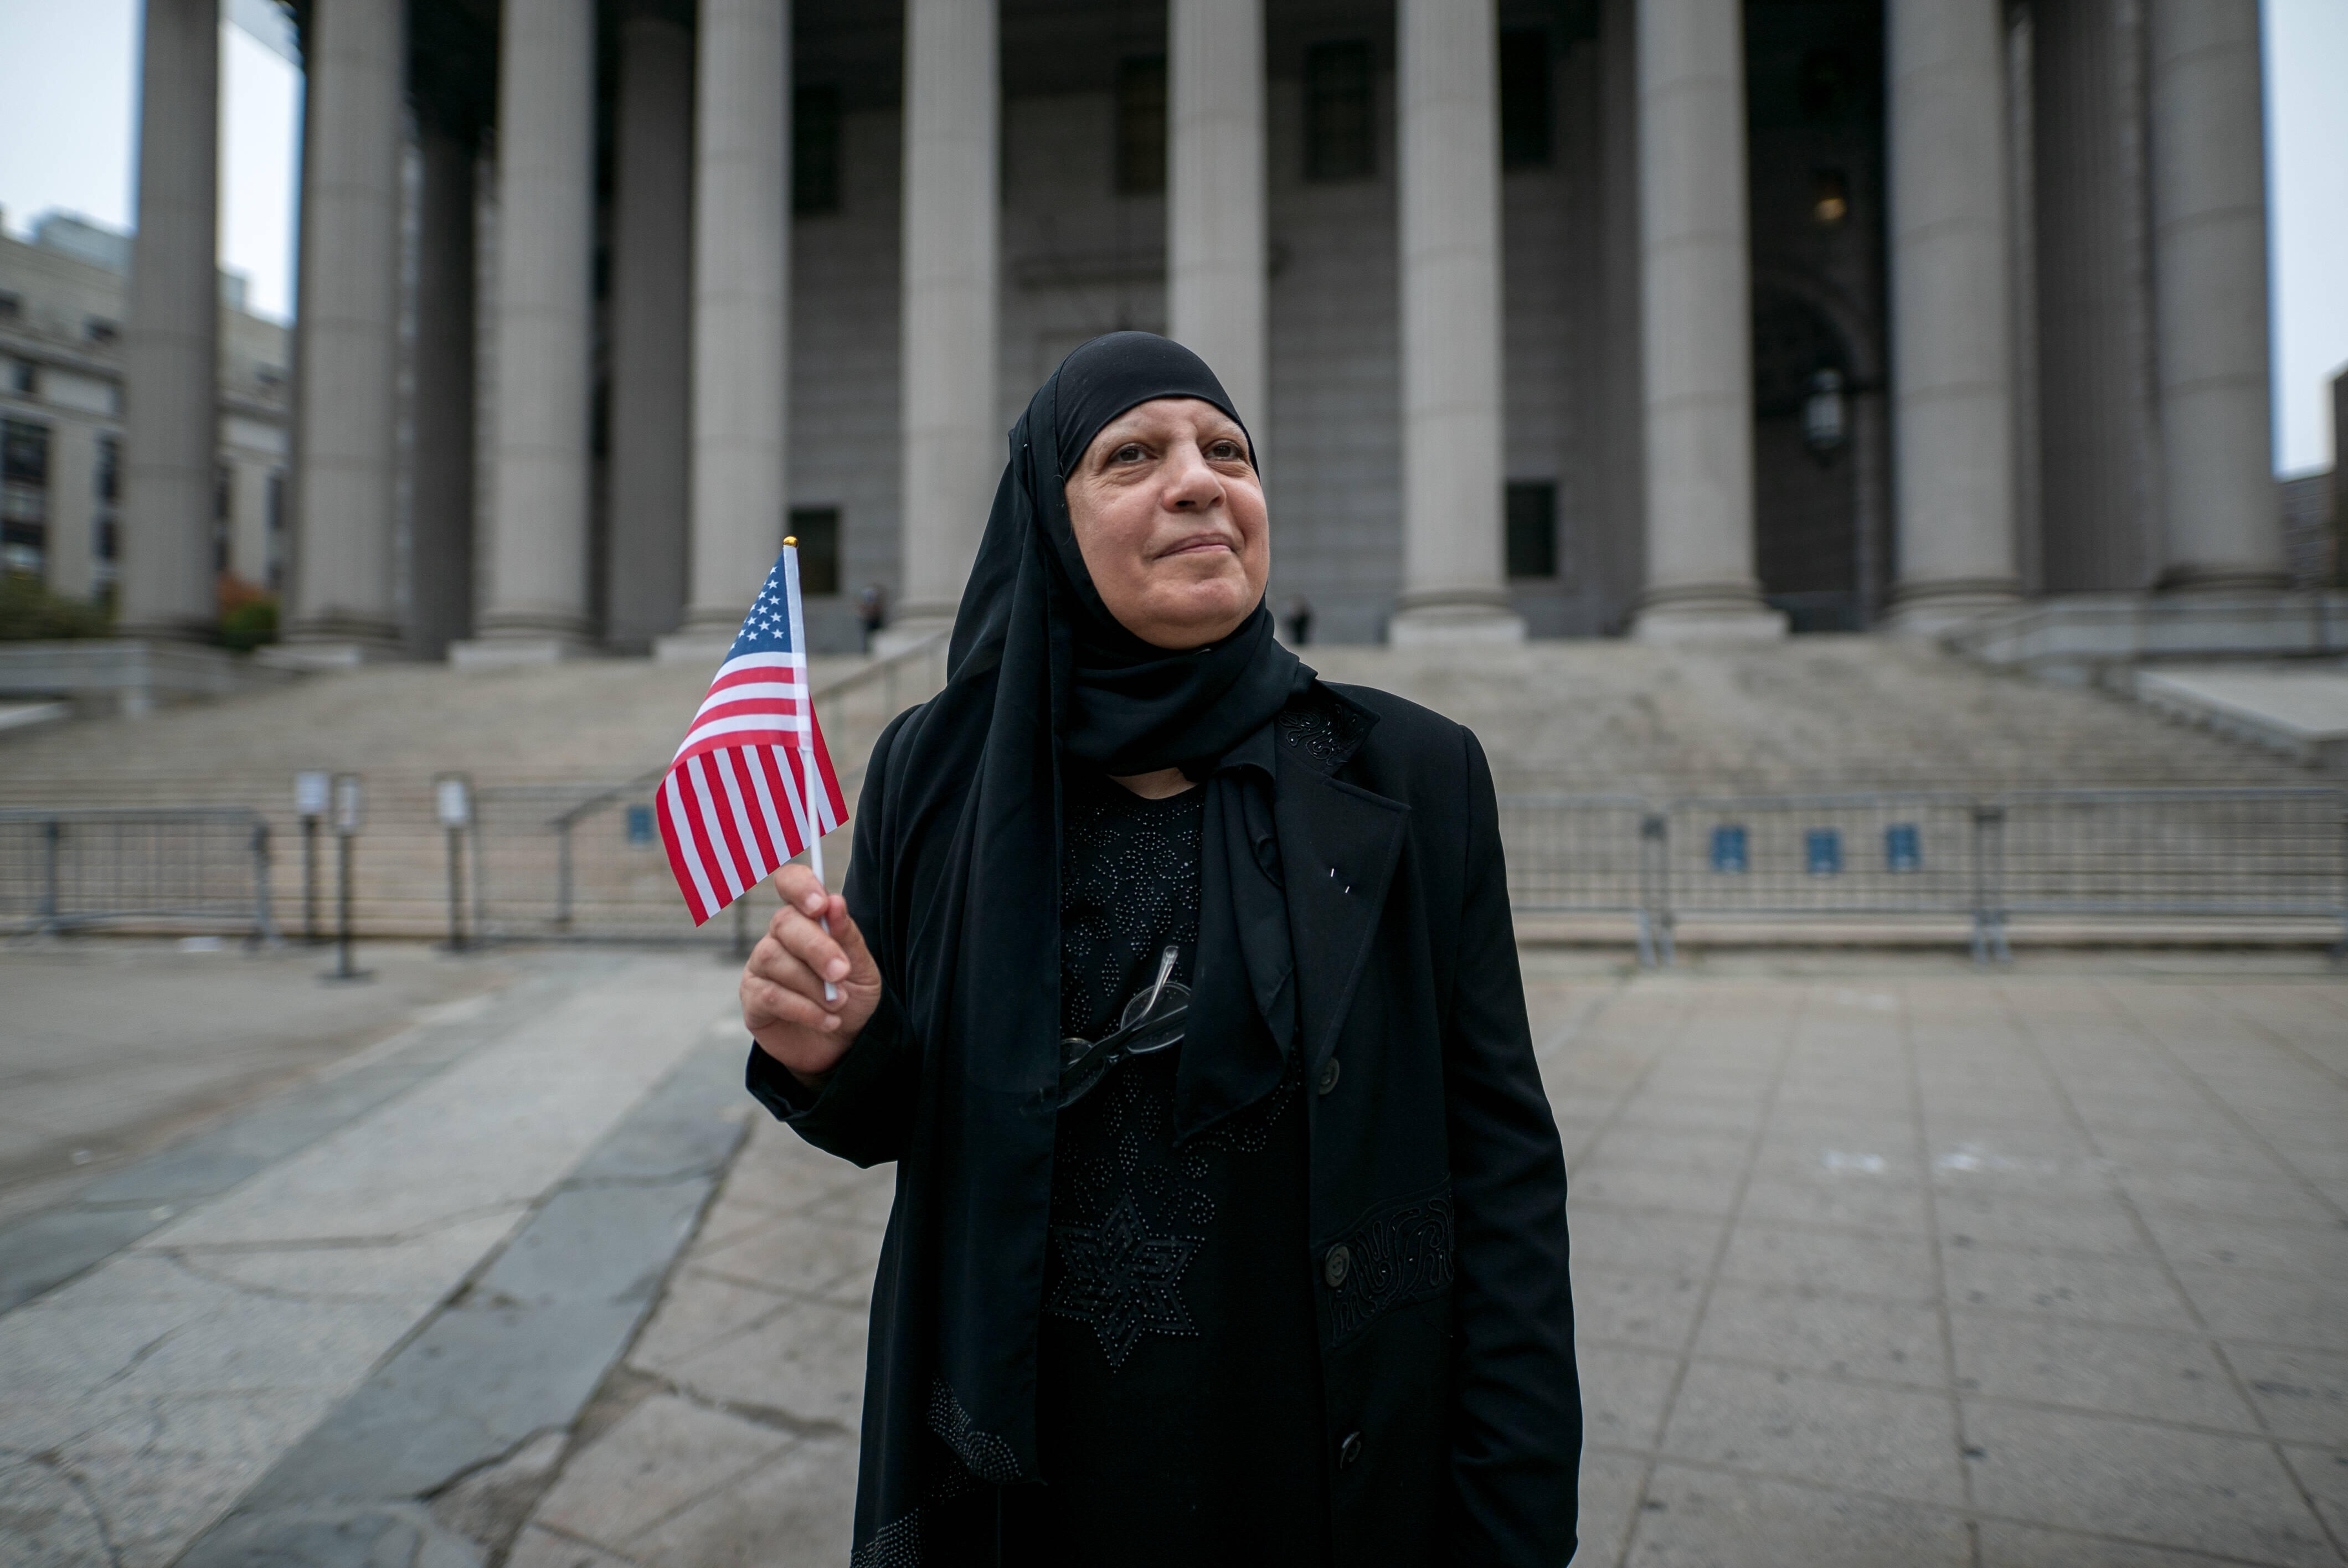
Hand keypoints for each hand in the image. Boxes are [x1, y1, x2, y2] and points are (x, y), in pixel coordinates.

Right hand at [741, 863, 882, 1089]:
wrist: (843, 1045)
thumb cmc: (852, 998)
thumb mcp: (862, 969)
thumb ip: (848, 936)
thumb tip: (835, 901)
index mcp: (806, 919)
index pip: (790, 883)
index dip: (800, 886)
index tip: (821, 904)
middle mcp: (778, 937)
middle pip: (784, 923)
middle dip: (817, 947)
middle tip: (842, 972)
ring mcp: (760, 967)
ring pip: (775, 958)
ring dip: (813, 984)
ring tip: (839, 1004)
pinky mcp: (753, 999)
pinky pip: (770, 995)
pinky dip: (804, 1008)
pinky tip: (828, 1020)